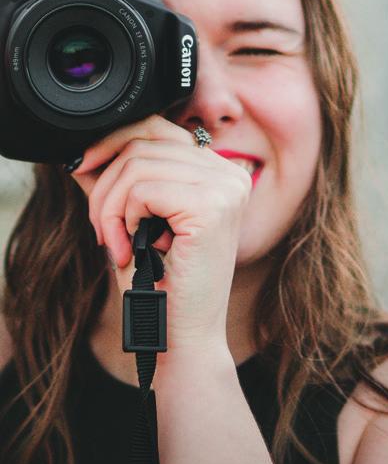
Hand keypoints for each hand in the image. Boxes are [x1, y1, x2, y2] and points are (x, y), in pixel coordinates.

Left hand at [70, 114, 253, 349]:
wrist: (179, 336)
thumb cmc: (160, 284)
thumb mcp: (135, 218)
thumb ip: (117, 181)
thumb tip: (85, 149)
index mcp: (219, 169)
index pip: (159, 128)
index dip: (113, 142)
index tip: (81, 167)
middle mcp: (229, 171)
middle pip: (144, 142)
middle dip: (105, 185)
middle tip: (101, 230)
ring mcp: (225, 187)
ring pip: (137, 164)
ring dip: (110, 207)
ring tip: (116, 243)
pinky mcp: (211, 207)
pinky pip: (144, 188)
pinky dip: (124, 217)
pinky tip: (133, 247)